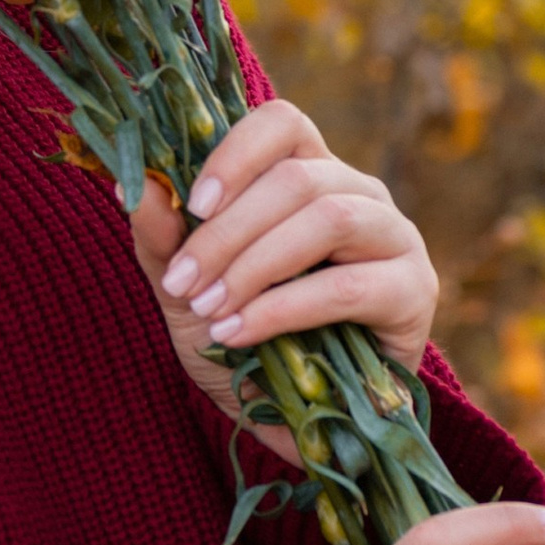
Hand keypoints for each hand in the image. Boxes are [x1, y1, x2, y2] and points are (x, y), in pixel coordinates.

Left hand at [129, 99, 437, 419]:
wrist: (293, 420)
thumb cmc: (244, 339)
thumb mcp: (187, 290)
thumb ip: (163, 239)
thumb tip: (131, 186)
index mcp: (309, 173)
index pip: (283, 124)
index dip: (236, 154)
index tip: (193, 204)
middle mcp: (359, 193)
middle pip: (297, 177)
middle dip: (228, 233)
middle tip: (183, 284)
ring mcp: (395, 237)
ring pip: (330, 218)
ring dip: (256, 265)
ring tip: (211, 310)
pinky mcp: (413, 292)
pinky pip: (350, 285)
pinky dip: (284, 309)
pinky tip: (240, 334)